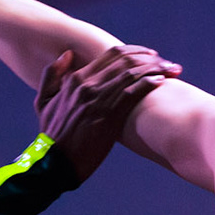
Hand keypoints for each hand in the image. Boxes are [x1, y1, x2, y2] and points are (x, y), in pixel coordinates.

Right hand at [34, 46, 179, 181]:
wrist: (55, 163)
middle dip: (151, 58)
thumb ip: (52, 75)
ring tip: (172, 69)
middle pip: (127, 60)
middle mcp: (88, 85)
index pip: (112, 54)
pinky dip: (150, 83)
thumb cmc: (51, 135)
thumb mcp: (43, 101)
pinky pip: (134, 92)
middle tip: (166, 62)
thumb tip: (67, 54)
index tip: (150, 54)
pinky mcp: (109, 116)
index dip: (135, 51)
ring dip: (157, 68)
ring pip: (133, 73)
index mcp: (76, 79)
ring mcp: (99, 100)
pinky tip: (162, 81)